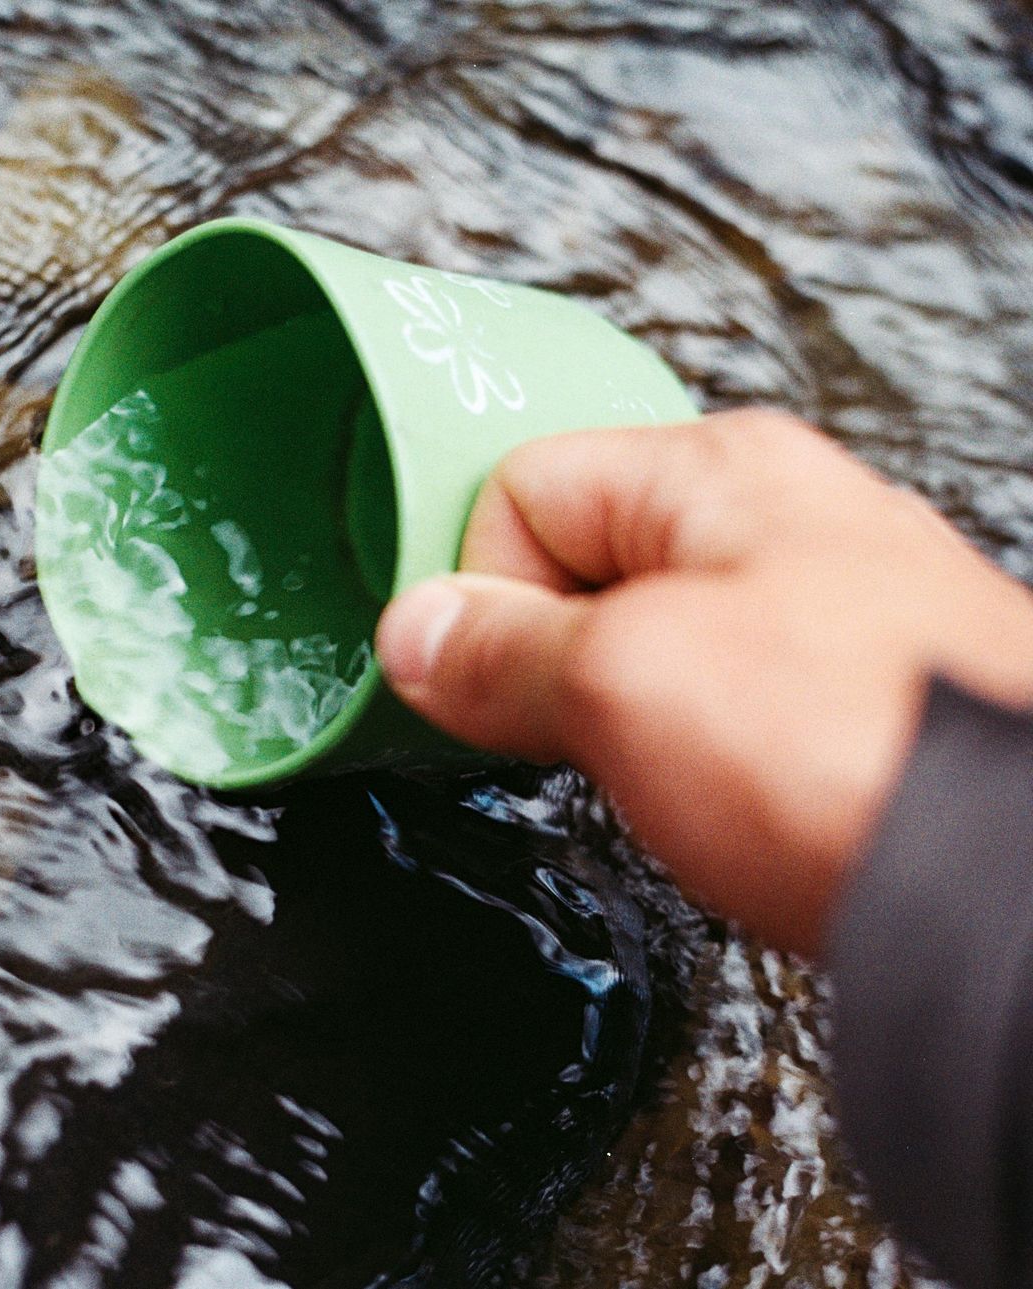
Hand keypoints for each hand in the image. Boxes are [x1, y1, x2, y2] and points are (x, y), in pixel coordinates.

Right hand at [376, 409, 1032, 955]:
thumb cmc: (860, 755)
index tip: (479, 678)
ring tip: (668, 779)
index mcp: (718, 472)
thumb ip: (497, 650)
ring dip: (622, 722)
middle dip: (550, 660)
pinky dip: (698, 764)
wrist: (1021, 884)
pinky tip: (727, 809)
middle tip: (578, 732)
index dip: (482, 589)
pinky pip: (722, 711)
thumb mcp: (623, 683)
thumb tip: (416, 633)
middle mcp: (782, 523)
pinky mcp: (858, 708)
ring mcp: (830, 617)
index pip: (522, 487)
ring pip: (651, 650)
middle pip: (584, 568)